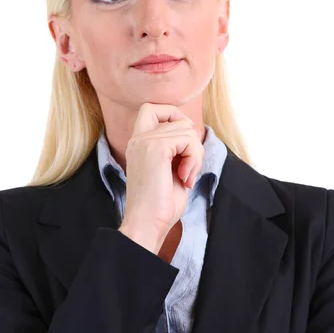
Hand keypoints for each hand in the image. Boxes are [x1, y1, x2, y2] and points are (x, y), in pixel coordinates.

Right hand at [120, 103, 204, 249]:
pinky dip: (194, 159)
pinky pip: (188, 139)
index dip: (173, 116)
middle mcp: (138, 138)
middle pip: (178, 119)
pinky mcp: (156, 148)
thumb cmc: (160, 205)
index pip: (152, 108)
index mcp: (138, 143)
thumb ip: (177, 148)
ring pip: (186, 130)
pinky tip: (185, 178)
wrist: (147, 224)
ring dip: (195, 155)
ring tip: (186, 177)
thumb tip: (192, 130)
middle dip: (192, 143)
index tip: (183, 145)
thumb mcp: (170, 169)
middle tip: (187, 169)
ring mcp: (145, 142)